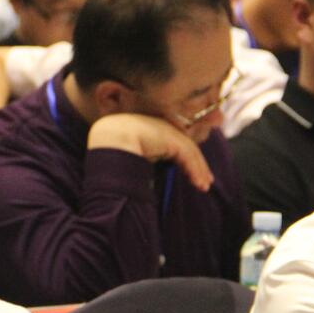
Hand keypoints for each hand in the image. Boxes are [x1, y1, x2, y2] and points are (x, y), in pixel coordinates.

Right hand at [88, 113, 213, 191]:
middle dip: (196, 165)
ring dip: (198, 170)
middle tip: (204, 181)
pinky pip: (188, 155)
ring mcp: (166, 130)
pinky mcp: (171, 137)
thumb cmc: (113, 149)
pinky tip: (198, 183)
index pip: (173, 143)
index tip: (191, 173)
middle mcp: (160, 126)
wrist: (110, 139)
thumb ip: (145, 155)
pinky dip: (195, 169)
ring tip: (203, 186)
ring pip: (189, 151)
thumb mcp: (132, 152)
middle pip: (185, 146)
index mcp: (149, 128)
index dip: (184, 158)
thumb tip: (149, 169)